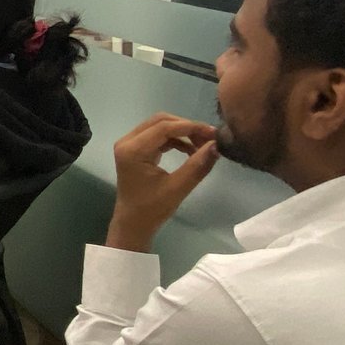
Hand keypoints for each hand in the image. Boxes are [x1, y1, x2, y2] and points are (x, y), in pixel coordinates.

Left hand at [106, 113, 218, 251]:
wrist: (133, 223)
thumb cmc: (152, 209)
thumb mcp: (178, 188)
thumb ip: (197, 165)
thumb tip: (217, 145)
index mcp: (133, 150)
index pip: (164, 127)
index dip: (190, 127)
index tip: (213, 134)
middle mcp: (127, 142)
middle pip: (161, 121)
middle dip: (187, 127)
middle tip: (210, 139)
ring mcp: (130, 144)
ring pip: (160, 126)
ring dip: (182, 133)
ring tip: (203, 146)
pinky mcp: (135, 149)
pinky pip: (158, 136)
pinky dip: (175, 140)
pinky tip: (191, 151)